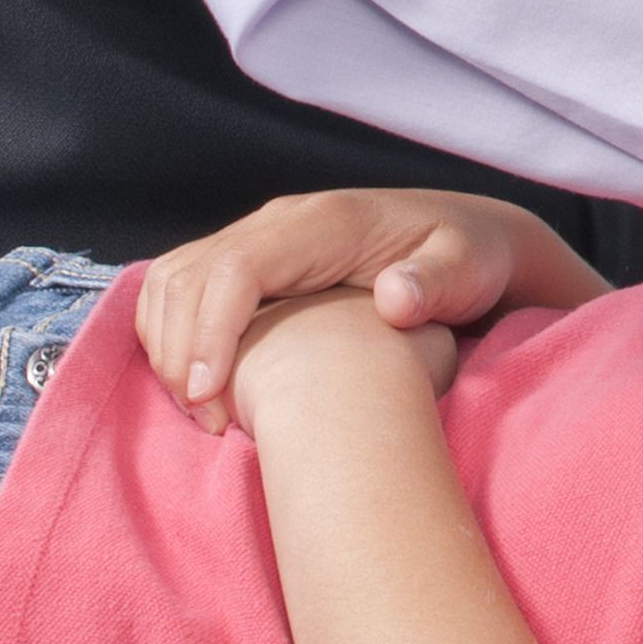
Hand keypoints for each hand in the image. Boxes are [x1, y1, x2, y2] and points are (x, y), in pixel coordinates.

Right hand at [137, 189, 608, 432]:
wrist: (472, 239)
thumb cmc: (472, 260)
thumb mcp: (469, 269)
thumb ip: (435, 281)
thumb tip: (394, 297)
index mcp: (326, 222)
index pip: (237, 267)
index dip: (211, 329)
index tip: (209, 392)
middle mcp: (282, 223)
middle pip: (190, 276)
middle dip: (180, 350)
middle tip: (206, 421)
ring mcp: (265, 239)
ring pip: (176, 282)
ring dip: (169, 347)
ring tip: (204, 415)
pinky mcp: (258, 263)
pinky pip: (188, 292)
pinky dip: (177, 338)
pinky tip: (206, 391)